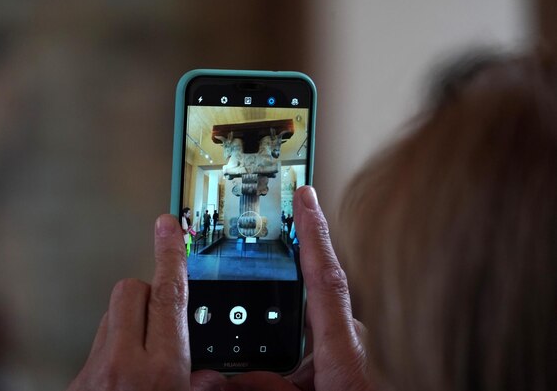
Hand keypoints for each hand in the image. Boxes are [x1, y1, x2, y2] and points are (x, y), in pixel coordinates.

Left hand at [67, 214, 189, 390]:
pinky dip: (112, 354)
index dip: (170, 256)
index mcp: (159, 370)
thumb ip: (198, 384)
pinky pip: (95, 348)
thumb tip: (210, 377)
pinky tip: (123, 376)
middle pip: (130, 291)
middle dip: (148, 293)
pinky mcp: (75, 382)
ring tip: (143, 358)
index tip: (166, 227)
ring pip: (110, 317)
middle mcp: (122, 365)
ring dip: (130, 325)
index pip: (167, 296)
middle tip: (161, 319)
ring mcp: (93, 373)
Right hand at [197, 186, 372, 390]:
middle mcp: (353, 342)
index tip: (305, 197)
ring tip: (282, 378)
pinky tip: (286, 378)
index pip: (326, 278)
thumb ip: (262, 389)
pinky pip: (319, 343)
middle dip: (284, 301)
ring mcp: (353, 349)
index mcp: (345, 353)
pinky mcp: (350, 358)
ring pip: (312, 329)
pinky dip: (298, 354)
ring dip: (289, 346)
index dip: (314, 233)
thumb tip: (214, 379)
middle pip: (312, 305)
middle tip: (275, 313)